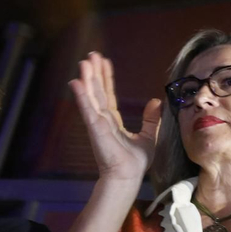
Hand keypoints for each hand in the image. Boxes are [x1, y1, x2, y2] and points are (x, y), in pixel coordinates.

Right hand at [69, 52, 162, 181]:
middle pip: (97, 91)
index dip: (106, 78)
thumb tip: (155, 101)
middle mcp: (102, 119)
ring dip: (87, 79)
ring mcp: (97, 123)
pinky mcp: (95, 128)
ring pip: (91, 96)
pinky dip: (82, 96)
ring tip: (84, 62)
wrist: (128, 176)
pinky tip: (76, 83)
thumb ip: (150, 119)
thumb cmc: (136, 161)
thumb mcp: (149, 136)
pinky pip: (87, 109)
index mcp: (113, 121)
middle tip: (91, 55)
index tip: (104, 62)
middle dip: (94, 73)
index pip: (108, 95)